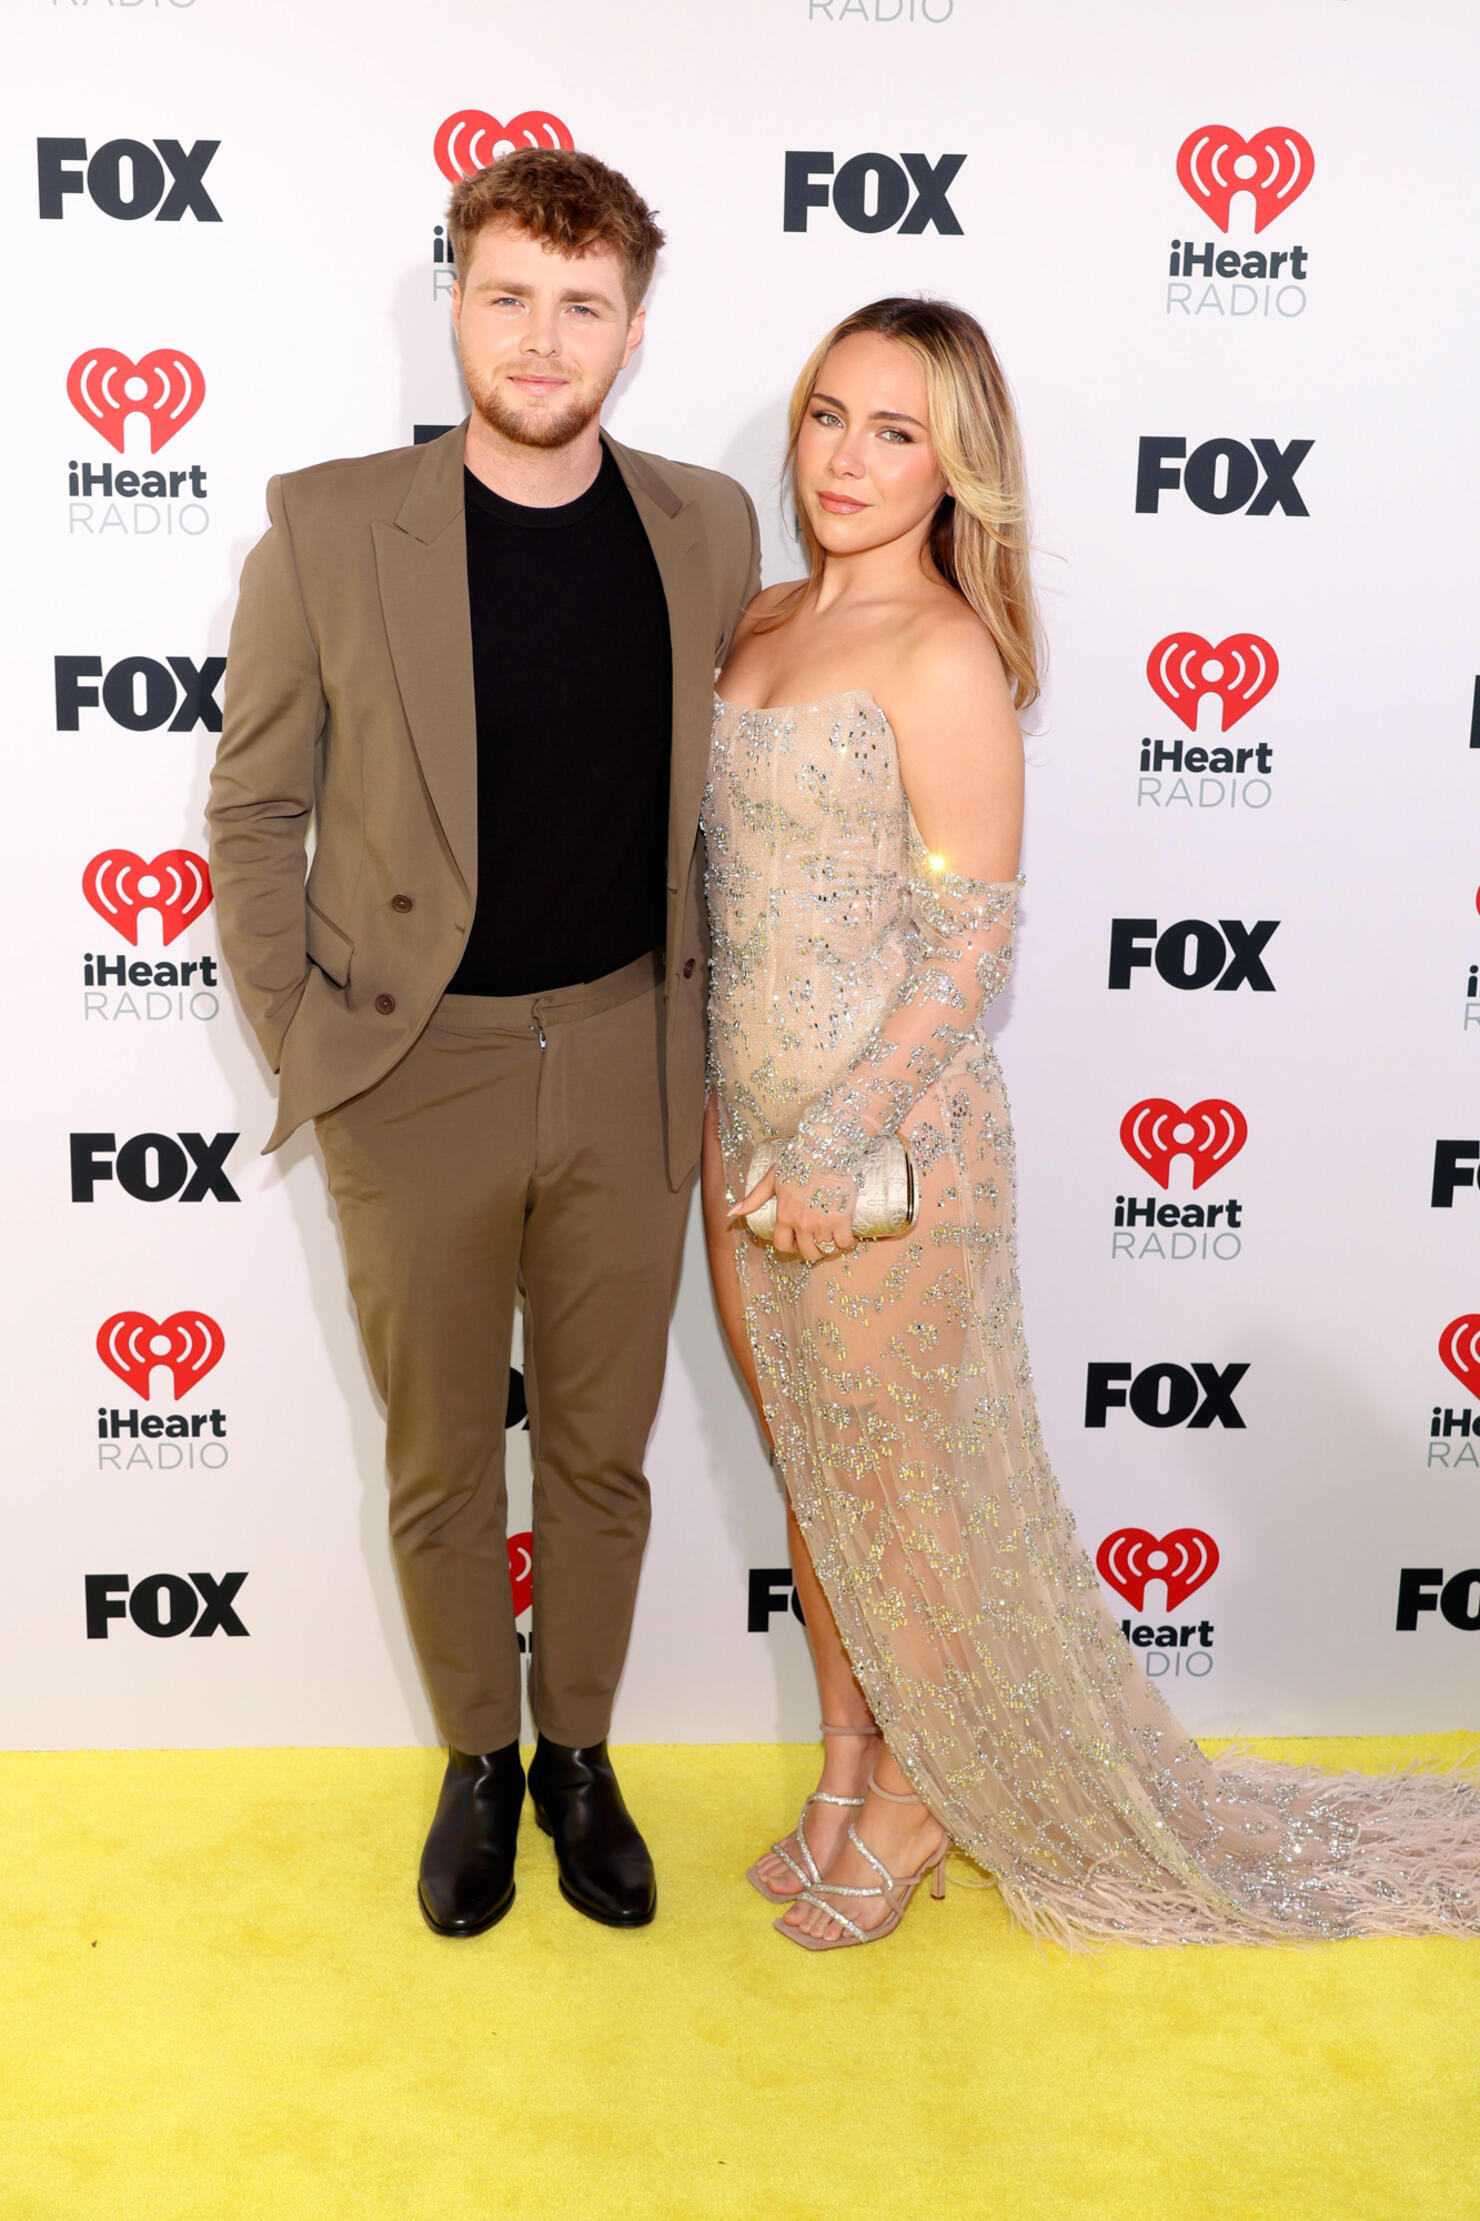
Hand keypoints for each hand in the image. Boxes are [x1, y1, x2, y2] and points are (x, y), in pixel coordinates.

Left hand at [727, 1168, 856, 1262]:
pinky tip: (847, 1236)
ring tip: (834, 1237)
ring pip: (826, 1249)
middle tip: (819, 1241)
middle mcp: (802, 1223)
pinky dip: (846, 1243)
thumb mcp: (772, 1178)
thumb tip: (732, 1213)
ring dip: (830, 1247)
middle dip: (812, 1250)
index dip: (790, 1246)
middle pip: (807, 1252)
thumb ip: (754, 1197)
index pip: (782, 1245)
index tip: (798, 1242)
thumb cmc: (799, 1159)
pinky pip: (845, 1243)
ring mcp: (822, 1223)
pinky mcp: (842, 1219)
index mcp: (784, 1215)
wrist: (826, 1149)